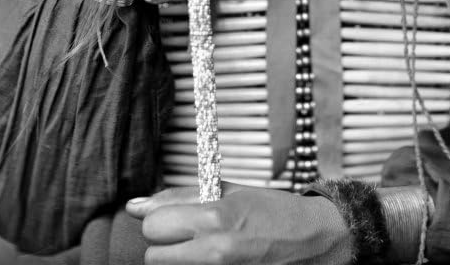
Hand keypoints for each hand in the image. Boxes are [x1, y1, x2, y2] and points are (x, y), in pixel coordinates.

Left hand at [126, 184, 351, 264]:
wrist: (314, 241)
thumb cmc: (274, 212)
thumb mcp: (229, 191)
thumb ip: (180, 197)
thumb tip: (136, 206)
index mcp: (214, 218)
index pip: (154, 226)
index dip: (161, 221)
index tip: (174, 219)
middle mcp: (214, 252)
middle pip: (154, 258)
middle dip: (166, 245)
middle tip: (189, 236)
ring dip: (180, 261)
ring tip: (205, 250)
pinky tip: (216, 261)